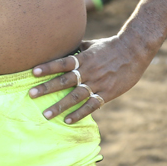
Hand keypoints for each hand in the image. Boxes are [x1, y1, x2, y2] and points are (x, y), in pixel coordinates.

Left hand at [29, 36, 150, 123]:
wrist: (135, 50)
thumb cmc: (112, 46)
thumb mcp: (93, 44)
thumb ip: (78, 49)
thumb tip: (63, 48)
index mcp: (84, 58)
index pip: (63, 63)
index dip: (48, 67)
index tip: (33, 72)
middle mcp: (89, 71)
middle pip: (65, 81)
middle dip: (47, 88)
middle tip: (31, 95)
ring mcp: (98, 83)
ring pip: (76, 96)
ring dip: (60, 105)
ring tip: (46, 114)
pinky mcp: (107, 93)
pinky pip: (91, 105)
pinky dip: (79, 113)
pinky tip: (67, 120)